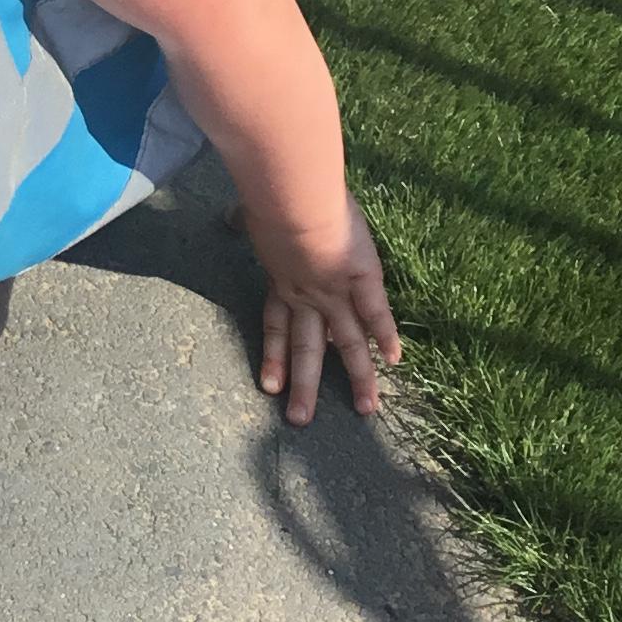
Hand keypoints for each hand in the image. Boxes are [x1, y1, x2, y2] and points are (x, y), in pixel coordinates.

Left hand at [253, 199, 400, 424]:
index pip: (276, 327)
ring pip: (349, 344)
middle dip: (304, 387)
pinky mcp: (363, 281)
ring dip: (359, 378)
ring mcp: (336, 293)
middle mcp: (308, 297)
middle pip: (306, 349)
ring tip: (367, 410)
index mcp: (282, 283)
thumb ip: (244, 221)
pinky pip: (377, 314)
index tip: (270, 386)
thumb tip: (226, 217)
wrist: (294, 200)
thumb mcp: (254, 216)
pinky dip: (387, 337)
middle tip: (300, 421)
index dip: (274, 356)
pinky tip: (395, 361)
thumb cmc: (269, 203)